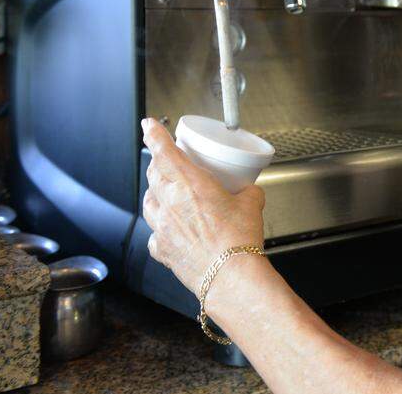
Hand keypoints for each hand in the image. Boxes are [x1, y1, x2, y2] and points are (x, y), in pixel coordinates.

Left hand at [140, 118, 265, 295]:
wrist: (231, 277)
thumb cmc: (239, 242)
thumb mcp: (253, 205)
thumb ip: (248, 191)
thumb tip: (249, 190)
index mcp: (191, 185)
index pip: (165, 151)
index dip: (154, 134)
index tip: (148, 125)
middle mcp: (170, 203)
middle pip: (154, 174)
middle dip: (159, 163)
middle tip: (167, 160)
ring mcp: (161, 227)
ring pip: (149, 201)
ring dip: (156, 192)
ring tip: (167, 193)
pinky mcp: (161, 248)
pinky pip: (154, 232)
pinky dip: (161, 226)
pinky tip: (171, 229)